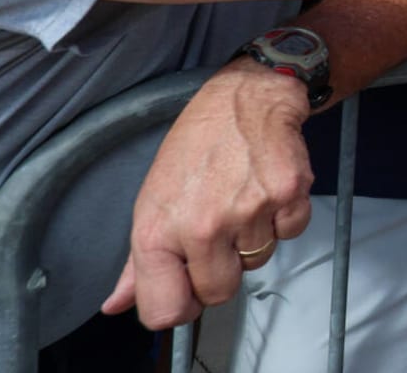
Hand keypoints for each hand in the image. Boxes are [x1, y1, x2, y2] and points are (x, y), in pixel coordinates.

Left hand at [101, 65, 314, 328]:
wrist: (246, 97)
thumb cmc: (196, 144)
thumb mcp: (152, 198)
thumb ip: (137, 261)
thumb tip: (116, 304)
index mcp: (158, 231)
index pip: (164, 311)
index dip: (179, 305)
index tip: (187, 286)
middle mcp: (202, 226)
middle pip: (218, 293)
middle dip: (222, 270)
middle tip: (220, 232)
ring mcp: (247, 212)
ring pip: (258, 261)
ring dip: (254, 238)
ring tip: (242, 198)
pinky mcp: (287, 195)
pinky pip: (290, 232)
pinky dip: (284, 216)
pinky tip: (267, 188)